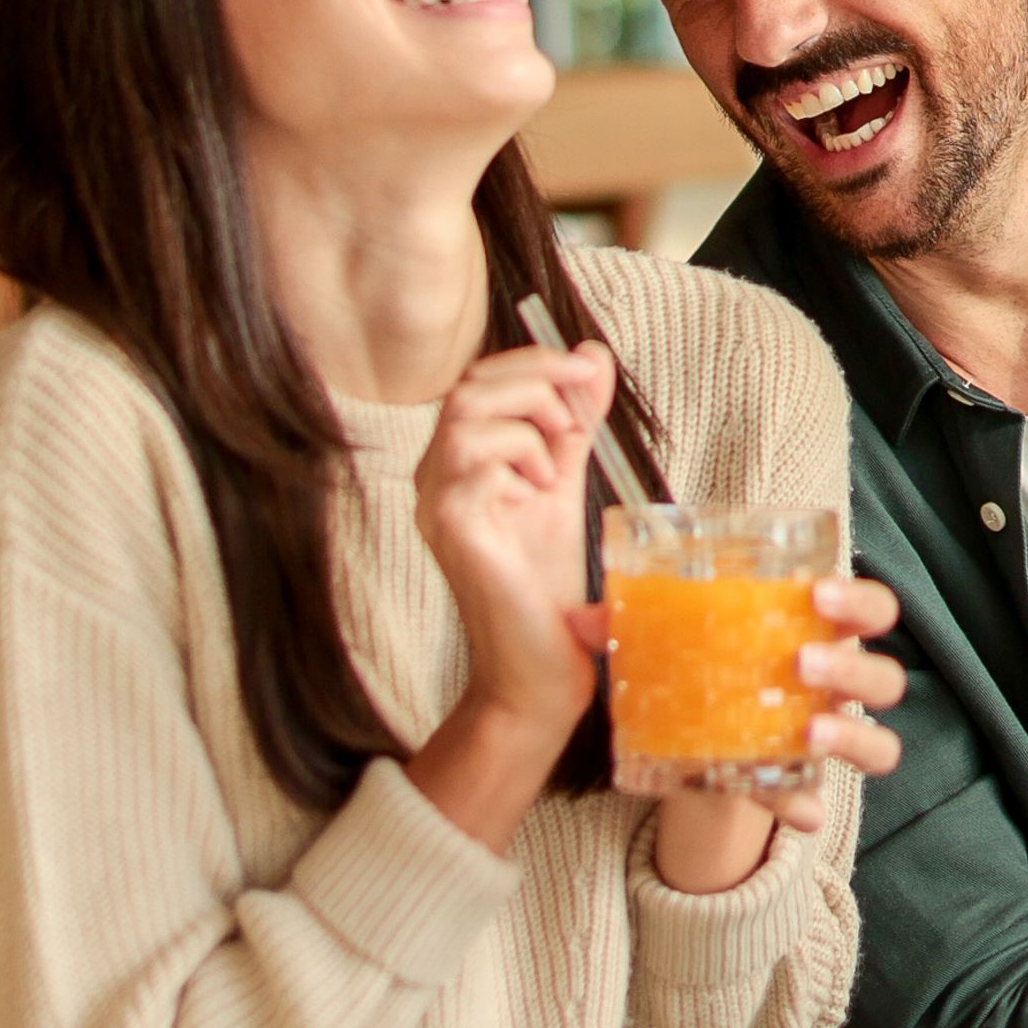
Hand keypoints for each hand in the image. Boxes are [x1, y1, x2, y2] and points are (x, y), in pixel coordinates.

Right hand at [406, 340, 613, 845]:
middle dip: (539, 380)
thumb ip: (574, 422)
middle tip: (580, 418)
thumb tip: (593, 356)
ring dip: (529, 420)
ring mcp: (435, 502)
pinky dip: (520, 457)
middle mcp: (435, 478)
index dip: (536, 363)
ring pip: (468, 412)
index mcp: (459, 464)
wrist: (540, 670)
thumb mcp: (564, 484)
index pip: (481, 379)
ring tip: (555, 465)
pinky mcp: (449, 526)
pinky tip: (537, 492)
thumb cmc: (545, 585)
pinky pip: (475, 457)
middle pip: (470, 385)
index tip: (589, 372)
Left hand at [649, 574, 907, 890]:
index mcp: (818, 632)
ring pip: (881, 740)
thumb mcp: (672, 642)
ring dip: (852, 732)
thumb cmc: (702, 666)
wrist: (692, 738)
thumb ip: (629, 626)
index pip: (870, 606)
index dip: (858, 598)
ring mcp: (826, 735)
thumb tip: (581, 619)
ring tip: (810, 730)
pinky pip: (822, 799)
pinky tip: (795, 810)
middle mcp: (835, 684)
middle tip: (801, 659)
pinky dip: (808, 806)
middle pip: (885, 673)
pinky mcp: (798, 783)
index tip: (817, 592)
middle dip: (851, 664)